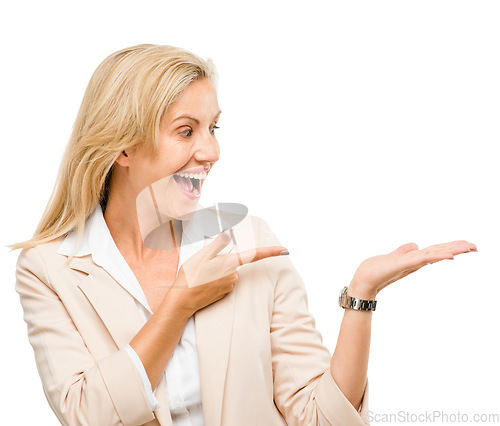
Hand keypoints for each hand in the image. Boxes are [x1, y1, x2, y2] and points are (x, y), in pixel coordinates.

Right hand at [170, 229, 287, 315]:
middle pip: (234, 262)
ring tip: (201, 274)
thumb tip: (230, 233)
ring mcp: (229, 285)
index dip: (271, 252)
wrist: (182, 300)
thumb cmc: (191, 276)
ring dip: (216, 270)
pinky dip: (214, 279)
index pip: (255, 255)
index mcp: (230, 263)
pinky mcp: (224, 293)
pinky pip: (223, 281)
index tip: (285, 250)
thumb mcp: (202, 255)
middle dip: (221, 260)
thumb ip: (218, 243)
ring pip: (227, 272)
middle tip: (203, 265)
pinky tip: (203, 282)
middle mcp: (234, 275)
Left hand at [348, 240, 477, 299]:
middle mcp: (415, 261)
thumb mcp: (392, 256)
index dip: (450, 247)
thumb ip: (403, 251)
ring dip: (452, 250)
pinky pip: (424, 258)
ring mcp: (412, 263)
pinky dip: (437, 256)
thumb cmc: (375, 270)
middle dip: (457, 248)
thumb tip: (414, 245)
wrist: (364, 280)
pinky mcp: (406, 264)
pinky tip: (449, 255)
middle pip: (439, 252)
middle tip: (475, 246)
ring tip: (469, 247)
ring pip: (436, 254)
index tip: (466, 244)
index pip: (435, 250)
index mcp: (414, 259)